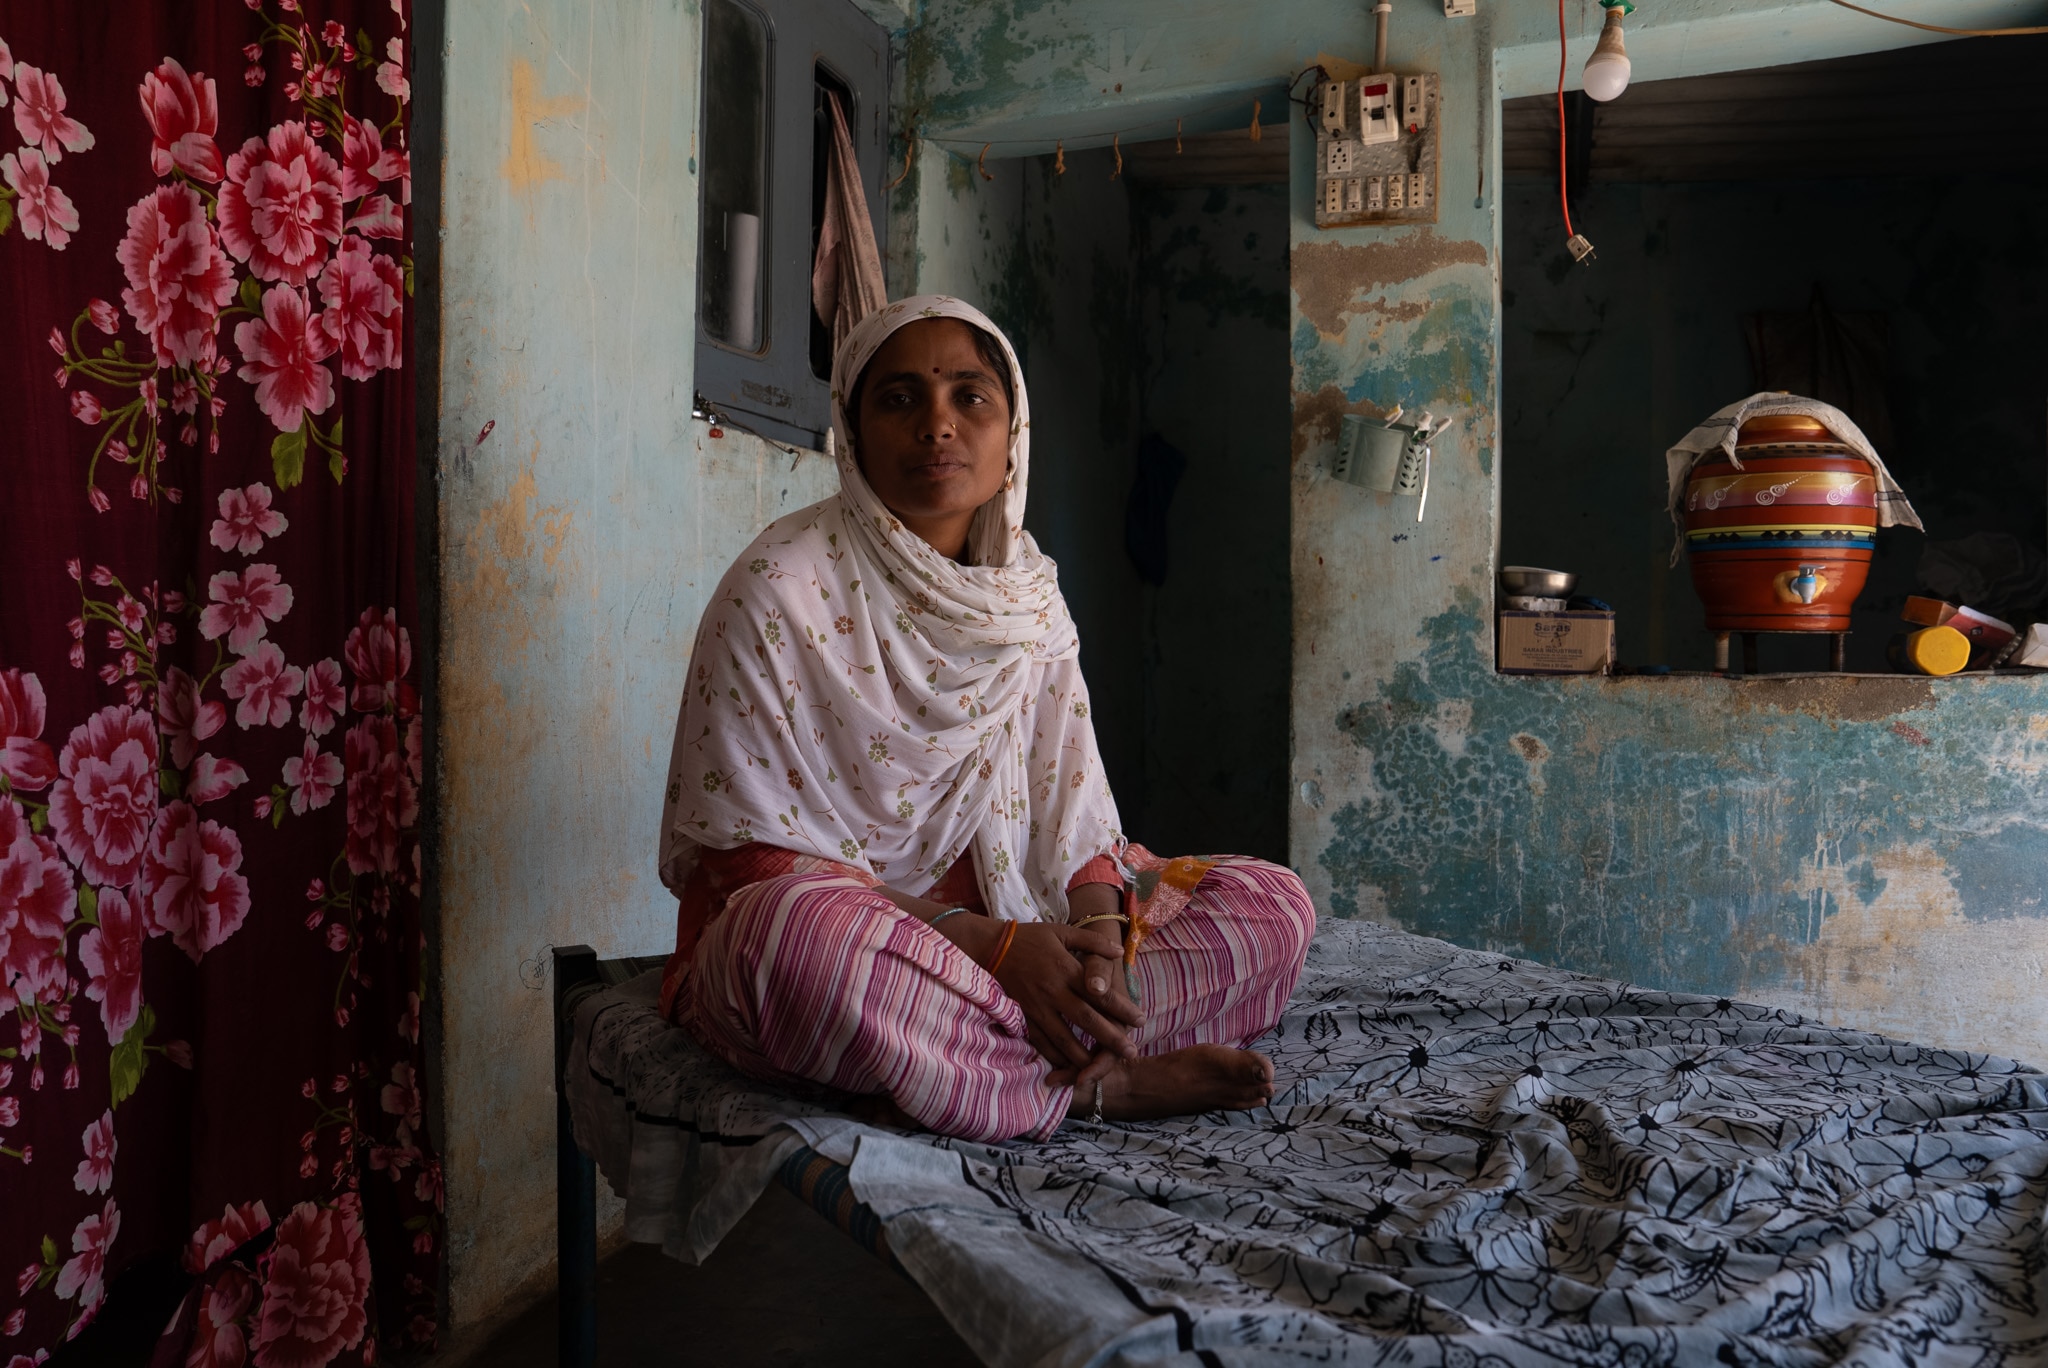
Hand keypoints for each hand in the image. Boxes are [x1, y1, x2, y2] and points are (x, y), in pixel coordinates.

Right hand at [990, 923, 1141, 1071]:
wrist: (987, 947)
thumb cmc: (1028, 938)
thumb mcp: (1062, 931)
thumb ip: (1092, 942)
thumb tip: (1119, 952)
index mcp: (1065, 968)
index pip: (1099, 993)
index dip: (1121, 1008)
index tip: (1140, 1020)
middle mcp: (1053, 991)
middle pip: (1086, 1020)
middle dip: (1110, 1038)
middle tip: (1130, 1052)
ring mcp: (1036, 1006)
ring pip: (1063, 1038)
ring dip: (1084, 1055)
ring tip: (1101, 1066)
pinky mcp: (1021, 1016)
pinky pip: (1040, 1041)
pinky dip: (1054, 1056)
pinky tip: (1067, 1064)